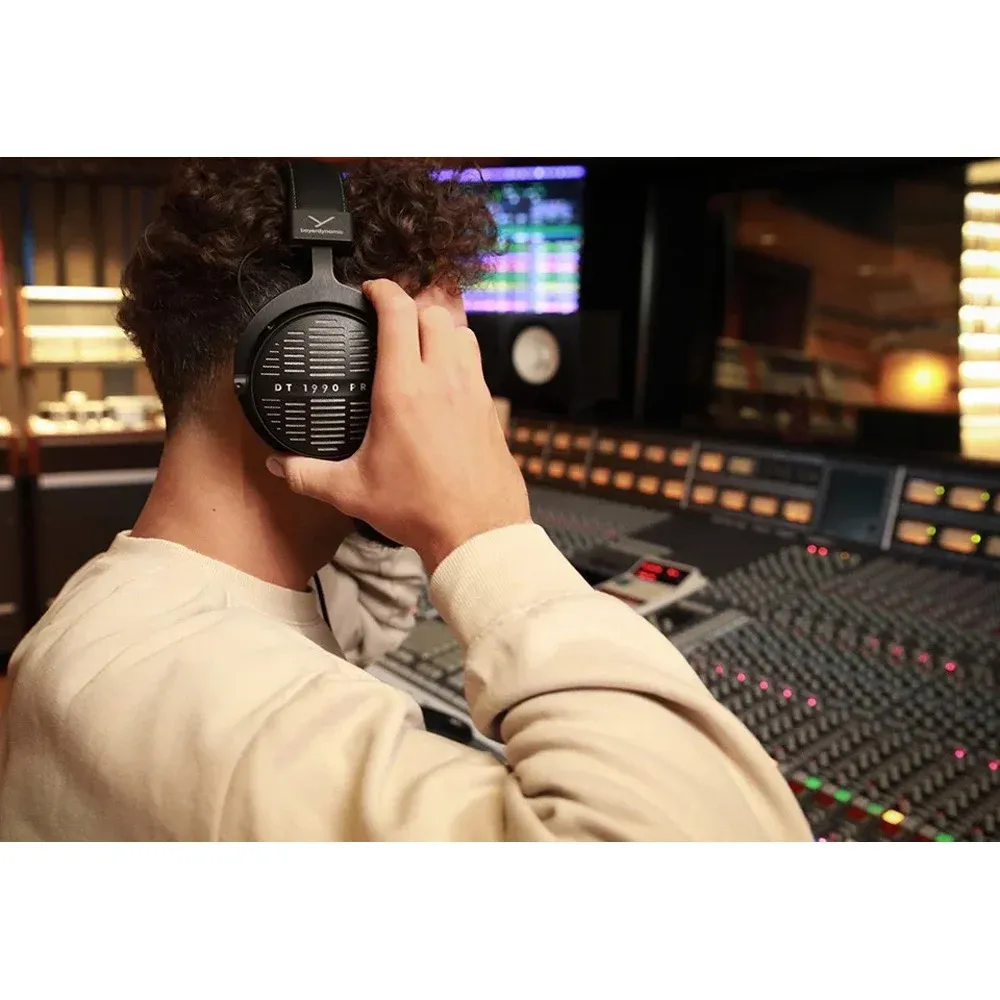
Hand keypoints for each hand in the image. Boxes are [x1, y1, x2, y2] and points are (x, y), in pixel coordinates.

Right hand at [266, 279, 529, 572]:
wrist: (476, 530)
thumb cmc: (421, 508)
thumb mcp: (351, 491)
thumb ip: (307, 474)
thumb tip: (278, 464)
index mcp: (403, 389)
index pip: (398, 313)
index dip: (382, 290)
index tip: (370, 290)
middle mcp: (442, 380)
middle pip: (434, 312)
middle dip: (411, 307)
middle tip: (392, 320)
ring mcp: (471, 390)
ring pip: (462, 331)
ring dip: (440, 327)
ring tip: (420, 341)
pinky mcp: (490, 407)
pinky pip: (477, 361)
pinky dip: (460, 354)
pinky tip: (445, 376)